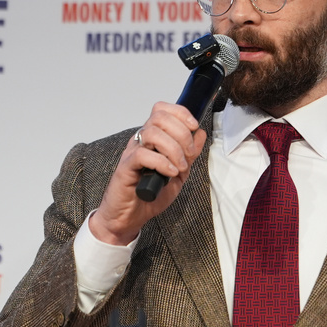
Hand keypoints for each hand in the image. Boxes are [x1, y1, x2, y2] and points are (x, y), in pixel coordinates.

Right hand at [89, 102, 206, 245]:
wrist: (131, 216)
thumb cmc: (151, 194)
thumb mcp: (179, 173)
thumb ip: (190, 154)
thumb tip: (200, 133)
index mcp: (153, 138)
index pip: (162, 110)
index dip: (181, 113)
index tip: (194, 127)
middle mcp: (141, 141)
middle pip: (159, 118)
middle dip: (182, 133)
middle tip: (189, 154)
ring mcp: (132, 152)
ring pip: (152, 133)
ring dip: (173, 149)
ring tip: (180, 167)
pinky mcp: (126, 167)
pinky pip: (143, 155)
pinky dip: (162, 162)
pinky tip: (170, 173)